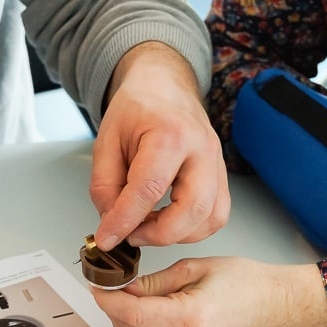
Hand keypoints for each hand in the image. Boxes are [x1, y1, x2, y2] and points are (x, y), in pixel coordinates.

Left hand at [91, 42, 228, 250]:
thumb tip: (112, 224)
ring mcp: (217, 163)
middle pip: (193, 209)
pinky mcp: (221, 176)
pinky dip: (192, 228)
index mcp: (170, 134)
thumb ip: (105, 186)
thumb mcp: (106, 142)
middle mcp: (201, 149)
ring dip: (177, 234)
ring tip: (147, 226)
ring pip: (210, 218)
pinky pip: (217, 215)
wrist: (164, 87)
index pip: (148, 189)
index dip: (125, 221)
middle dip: (158, 234)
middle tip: (130, 234)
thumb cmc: (136, 109)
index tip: (107, 239)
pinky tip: (167, 221)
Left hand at [91, 257, 326, 326]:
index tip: (97, 287)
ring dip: (123, 324)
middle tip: (108, 288)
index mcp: (191, 317)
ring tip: (123, 300)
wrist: (273, 304)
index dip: (109, 300)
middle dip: (112, 310)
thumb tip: (125, 287)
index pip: (135, 313)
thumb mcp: (195, 268)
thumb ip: (156, 282)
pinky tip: (141, 315)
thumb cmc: (244, 281)